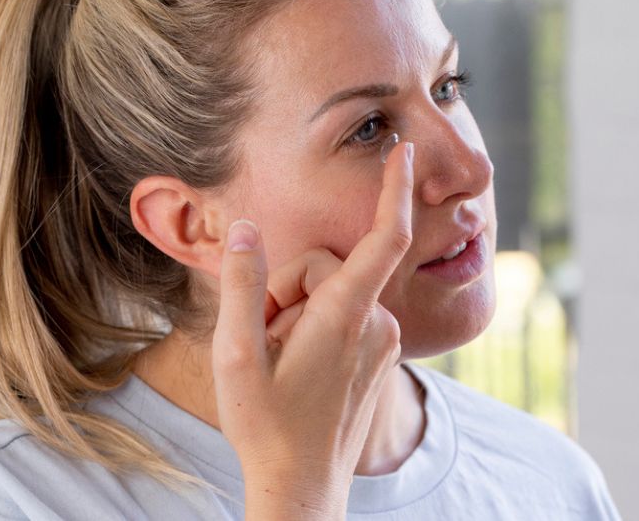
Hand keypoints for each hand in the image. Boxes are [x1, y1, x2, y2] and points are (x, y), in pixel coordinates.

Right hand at [211, 141, 414, 517]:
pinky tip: (300, 364)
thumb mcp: (235, 355)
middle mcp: (376, 323)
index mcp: (345, 315)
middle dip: (287, 288)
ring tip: (282, 358)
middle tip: (264, 337)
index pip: (385, 239)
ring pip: (335, 291)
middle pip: (328, 267)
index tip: (403, 152)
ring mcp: (383, 341)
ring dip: (300, 312)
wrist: (303, 486)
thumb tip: (244, 227)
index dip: (394, 191)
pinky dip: (319, 326)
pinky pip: (347, 314)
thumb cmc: (265, 426)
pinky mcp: (382, 353)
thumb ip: (241, 285)